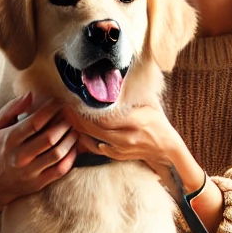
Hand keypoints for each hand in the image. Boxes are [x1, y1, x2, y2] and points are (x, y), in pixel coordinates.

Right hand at [0, 93, 78, 204]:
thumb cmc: (1, 147)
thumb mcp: (0, 125)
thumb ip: (12, 108)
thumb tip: (30, 94)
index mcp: (10, 139)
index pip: (34, 123)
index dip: (50, 110)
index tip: (59, 102)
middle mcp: (20, 156)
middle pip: (49, 138)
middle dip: (64, 124)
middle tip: (70, 116)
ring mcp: (31, 171)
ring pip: (57, 154)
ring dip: (70, 139)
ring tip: (74, 129)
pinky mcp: (39, 182)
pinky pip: (61, 169)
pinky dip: (71, 157)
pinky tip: (73, 147)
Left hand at [61, 102, 180, 178]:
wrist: (166, 148)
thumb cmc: (158, 122)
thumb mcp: (148, 104)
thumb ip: (131, 94)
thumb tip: (114, 77)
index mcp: (135, 121)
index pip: (105, 117)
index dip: (87, 109)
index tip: (76, 99)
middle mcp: (126, 137)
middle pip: (94, 128)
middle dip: (78, 117)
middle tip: (65, 106)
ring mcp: (120, 148)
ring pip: (92, 138)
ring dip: (78, 128)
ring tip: (67, 116)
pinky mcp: (116, 155)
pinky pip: (95, 147)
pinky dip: (84, 139)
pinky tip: (76, 131)